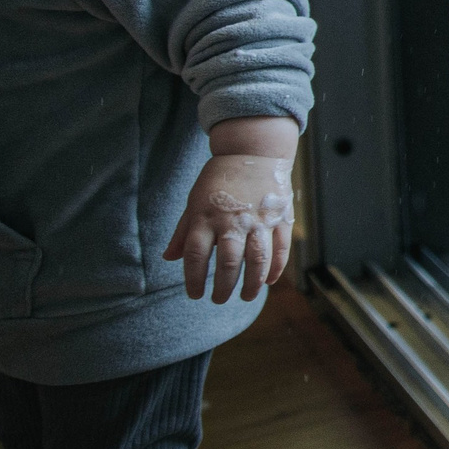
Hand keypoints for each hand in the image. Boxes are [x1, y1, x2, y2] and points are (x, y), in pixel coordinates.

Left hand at [163, 152, 293, 302]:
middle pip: (229, 262)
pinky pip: (281, 248)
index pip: (196, 256)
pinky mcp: (281, 217)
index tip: (195, 294)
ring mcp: (259, 219)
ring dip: (251, 283)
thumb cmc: (220, 177)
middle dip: (223, 287)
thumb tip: (168, 258)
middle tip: (219, 299)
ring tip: (245, 296)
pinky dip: (276, 268)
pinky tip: (268, 281)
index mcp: (206, 216)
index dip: (194, 279)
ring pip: (257, 260)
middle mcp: (232, 220)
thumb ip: (183, 231)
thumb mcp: (194, 200)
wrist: (254, 149)